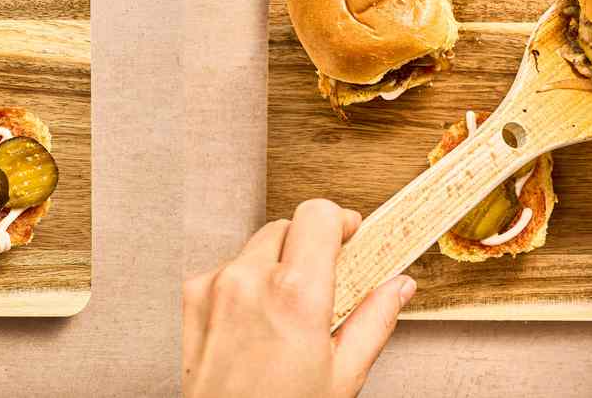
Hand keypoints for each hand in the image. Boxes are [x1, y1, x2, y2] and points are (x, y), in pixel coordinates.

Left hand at [183, 199, 414, 397]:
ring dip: (275, 265)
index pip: (318, 215)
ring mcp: (216, 285)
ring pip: (256, 247)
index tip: (348, 232)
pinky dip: (245, 283)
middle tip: (322, 282)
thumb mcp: (341, 376)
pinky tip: (254, 322)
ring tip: (285, 312)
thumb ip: (374, 320)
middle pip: (288, 226)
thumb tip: (398, 287)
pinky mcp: (192, 295)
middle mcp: (250, 280)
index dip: (338, 220)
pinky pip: (227, 268)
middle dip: (308, 247)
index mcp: (296, 296)